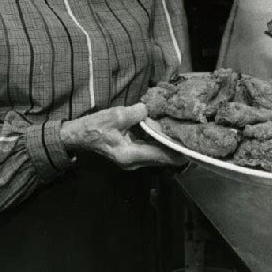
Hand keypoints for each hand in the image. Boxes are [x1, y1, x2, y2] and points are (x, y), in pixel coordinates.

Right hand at [59, 103, 185, 169]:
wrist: (78, 136)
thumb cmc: (95, 126)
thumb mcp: (116, 115)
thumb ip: (136, 113)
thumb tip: (150, 109)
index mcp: (131, 155)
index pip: (161, 156)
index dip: (178, 152)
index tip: (192, 147)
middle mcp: (134, 162)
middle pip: (162, 157)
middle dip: (174, 147)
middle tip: (189, 134)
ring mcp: (132, 160)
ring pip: (156, 154)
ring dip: (166, 144)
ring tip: (180, 131)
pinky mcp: (130, 154)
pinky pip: (149, 149)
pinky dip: (157, 141)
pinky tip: (164, 130)